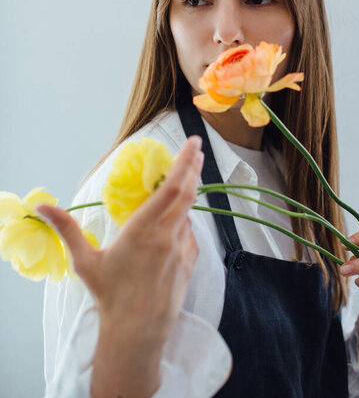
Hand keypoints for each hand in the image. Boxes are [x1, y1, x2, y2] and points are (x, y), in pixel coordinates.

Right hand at [37, 134, 203, 397]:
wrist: (135, 333)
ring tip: (189, 175)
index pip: (171, 188)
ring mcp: (181, 250)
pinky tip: (181, 218)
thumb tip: (42, 206)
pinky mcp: (188, 263)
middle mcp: (167, 236)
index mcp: (143, 229)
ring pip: (189, 212)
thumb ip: (67, 229)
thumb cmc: (108, 295)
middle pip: (187, 193)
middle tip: (196, 148)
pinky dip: (186, 220)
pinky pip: (190, 234)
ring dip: (191, 191)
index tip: (192, 143)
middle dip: (193, 167)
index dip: (183, 163)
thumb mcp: (85, 261)